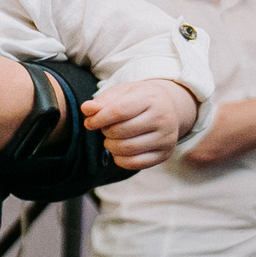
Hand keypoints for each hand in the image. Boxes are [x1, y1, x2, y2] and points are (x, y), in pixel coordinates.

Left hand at [79, 79, 197, 168]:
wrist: (168, 107)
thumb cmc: (138, 99)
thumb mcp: (121, 93)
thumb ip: (102, 101)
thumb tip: (86, 109)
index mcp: (150, 99)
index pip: (118, 111)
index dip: (99, 119)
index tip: (89, 123)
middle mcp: (163, 118)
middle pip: (122, 131)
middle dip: (106, 132)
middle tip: (106, 129)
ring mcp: (166, 138)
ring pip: (128, 148)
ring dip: (111, 146)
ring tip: (111, 139)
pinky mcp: (164, 153)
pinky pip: (137, 163)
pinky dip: (121, 160)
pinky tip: (118, 151)